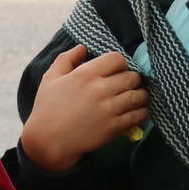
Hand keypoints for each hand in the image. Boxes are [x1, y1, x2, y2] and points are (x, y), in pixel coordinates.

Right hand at [19, 46, 146, 173]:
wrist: (48, 141)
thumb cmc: (47, 108)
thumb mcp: (51, 78)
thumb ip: (66, 59)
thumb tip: (82, 47)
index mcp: (85, 74)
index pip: (117, 59)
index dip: (120, 63)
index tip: (117, 71)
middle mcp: (100, 89)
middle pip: (132, 77)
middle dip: (133, 79)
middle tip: (129, 85)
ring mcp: (108, 109)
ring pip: (139, 96)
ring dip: (140, 95)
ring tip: (136, 98)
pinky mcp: (113, 127)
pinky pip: (138, 115)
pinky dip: (141, 112)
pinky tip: (136, 112)